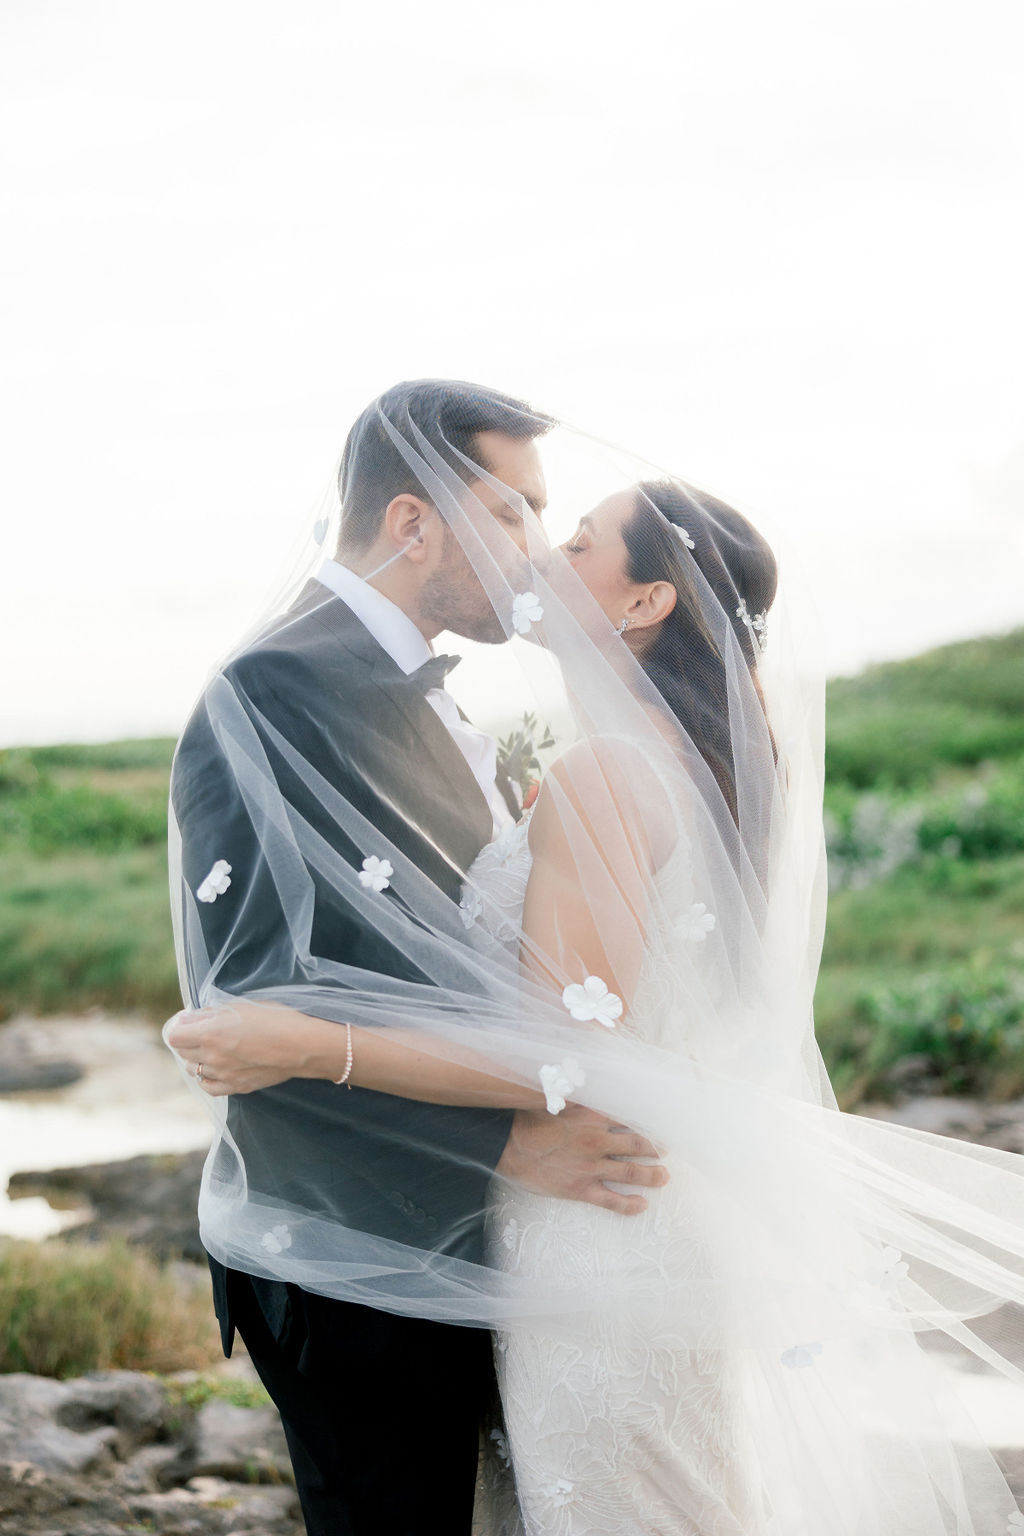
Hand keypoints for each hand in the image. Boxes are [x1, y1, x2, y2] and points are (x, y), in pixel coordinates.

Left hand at [165, 1002, 322, 1095]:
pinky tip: (215, 1068)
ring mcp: (223, 1075)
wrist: (302, 1046)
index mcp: (211, 1033)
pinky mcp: (236, 1087)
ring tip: (212, 1049)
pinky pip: (208, 1087)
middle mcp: (212, 1057)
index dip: (180, 1025)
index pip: (175, 1035)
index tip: (189, 1020)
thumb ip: (212, 1013)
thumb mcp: (242, 1006)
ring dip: (197, 1058)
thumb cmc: (276, 1019)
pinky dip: (207, 1077)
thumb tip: (191, 1018)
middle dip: (188, 1040)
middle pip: (183, 1053)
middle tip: (202, 1031)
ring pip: (194, 1070)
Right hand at [495, 1104, 667, 1215]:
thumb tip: (587, 1076)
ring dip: (651, 1175)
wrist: (507, 1145)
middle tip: (665, 1151)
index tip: (658, 1122)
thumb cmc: (528, 1119)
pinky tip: (641, 1204)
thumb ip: (579, 1093)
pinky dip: (629, 1204)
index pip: (630, 1116)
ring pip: (631, 1172)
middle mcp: (598, 1140)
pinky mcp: (581, 1188)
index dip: (647, 1120)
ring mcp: (591, 1167)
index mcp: (593, 1115)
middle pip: (638, 1144)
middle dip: (655, 1149)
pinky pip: (612, 1200)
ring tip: (663, 1177)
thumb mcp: (555, 1095)